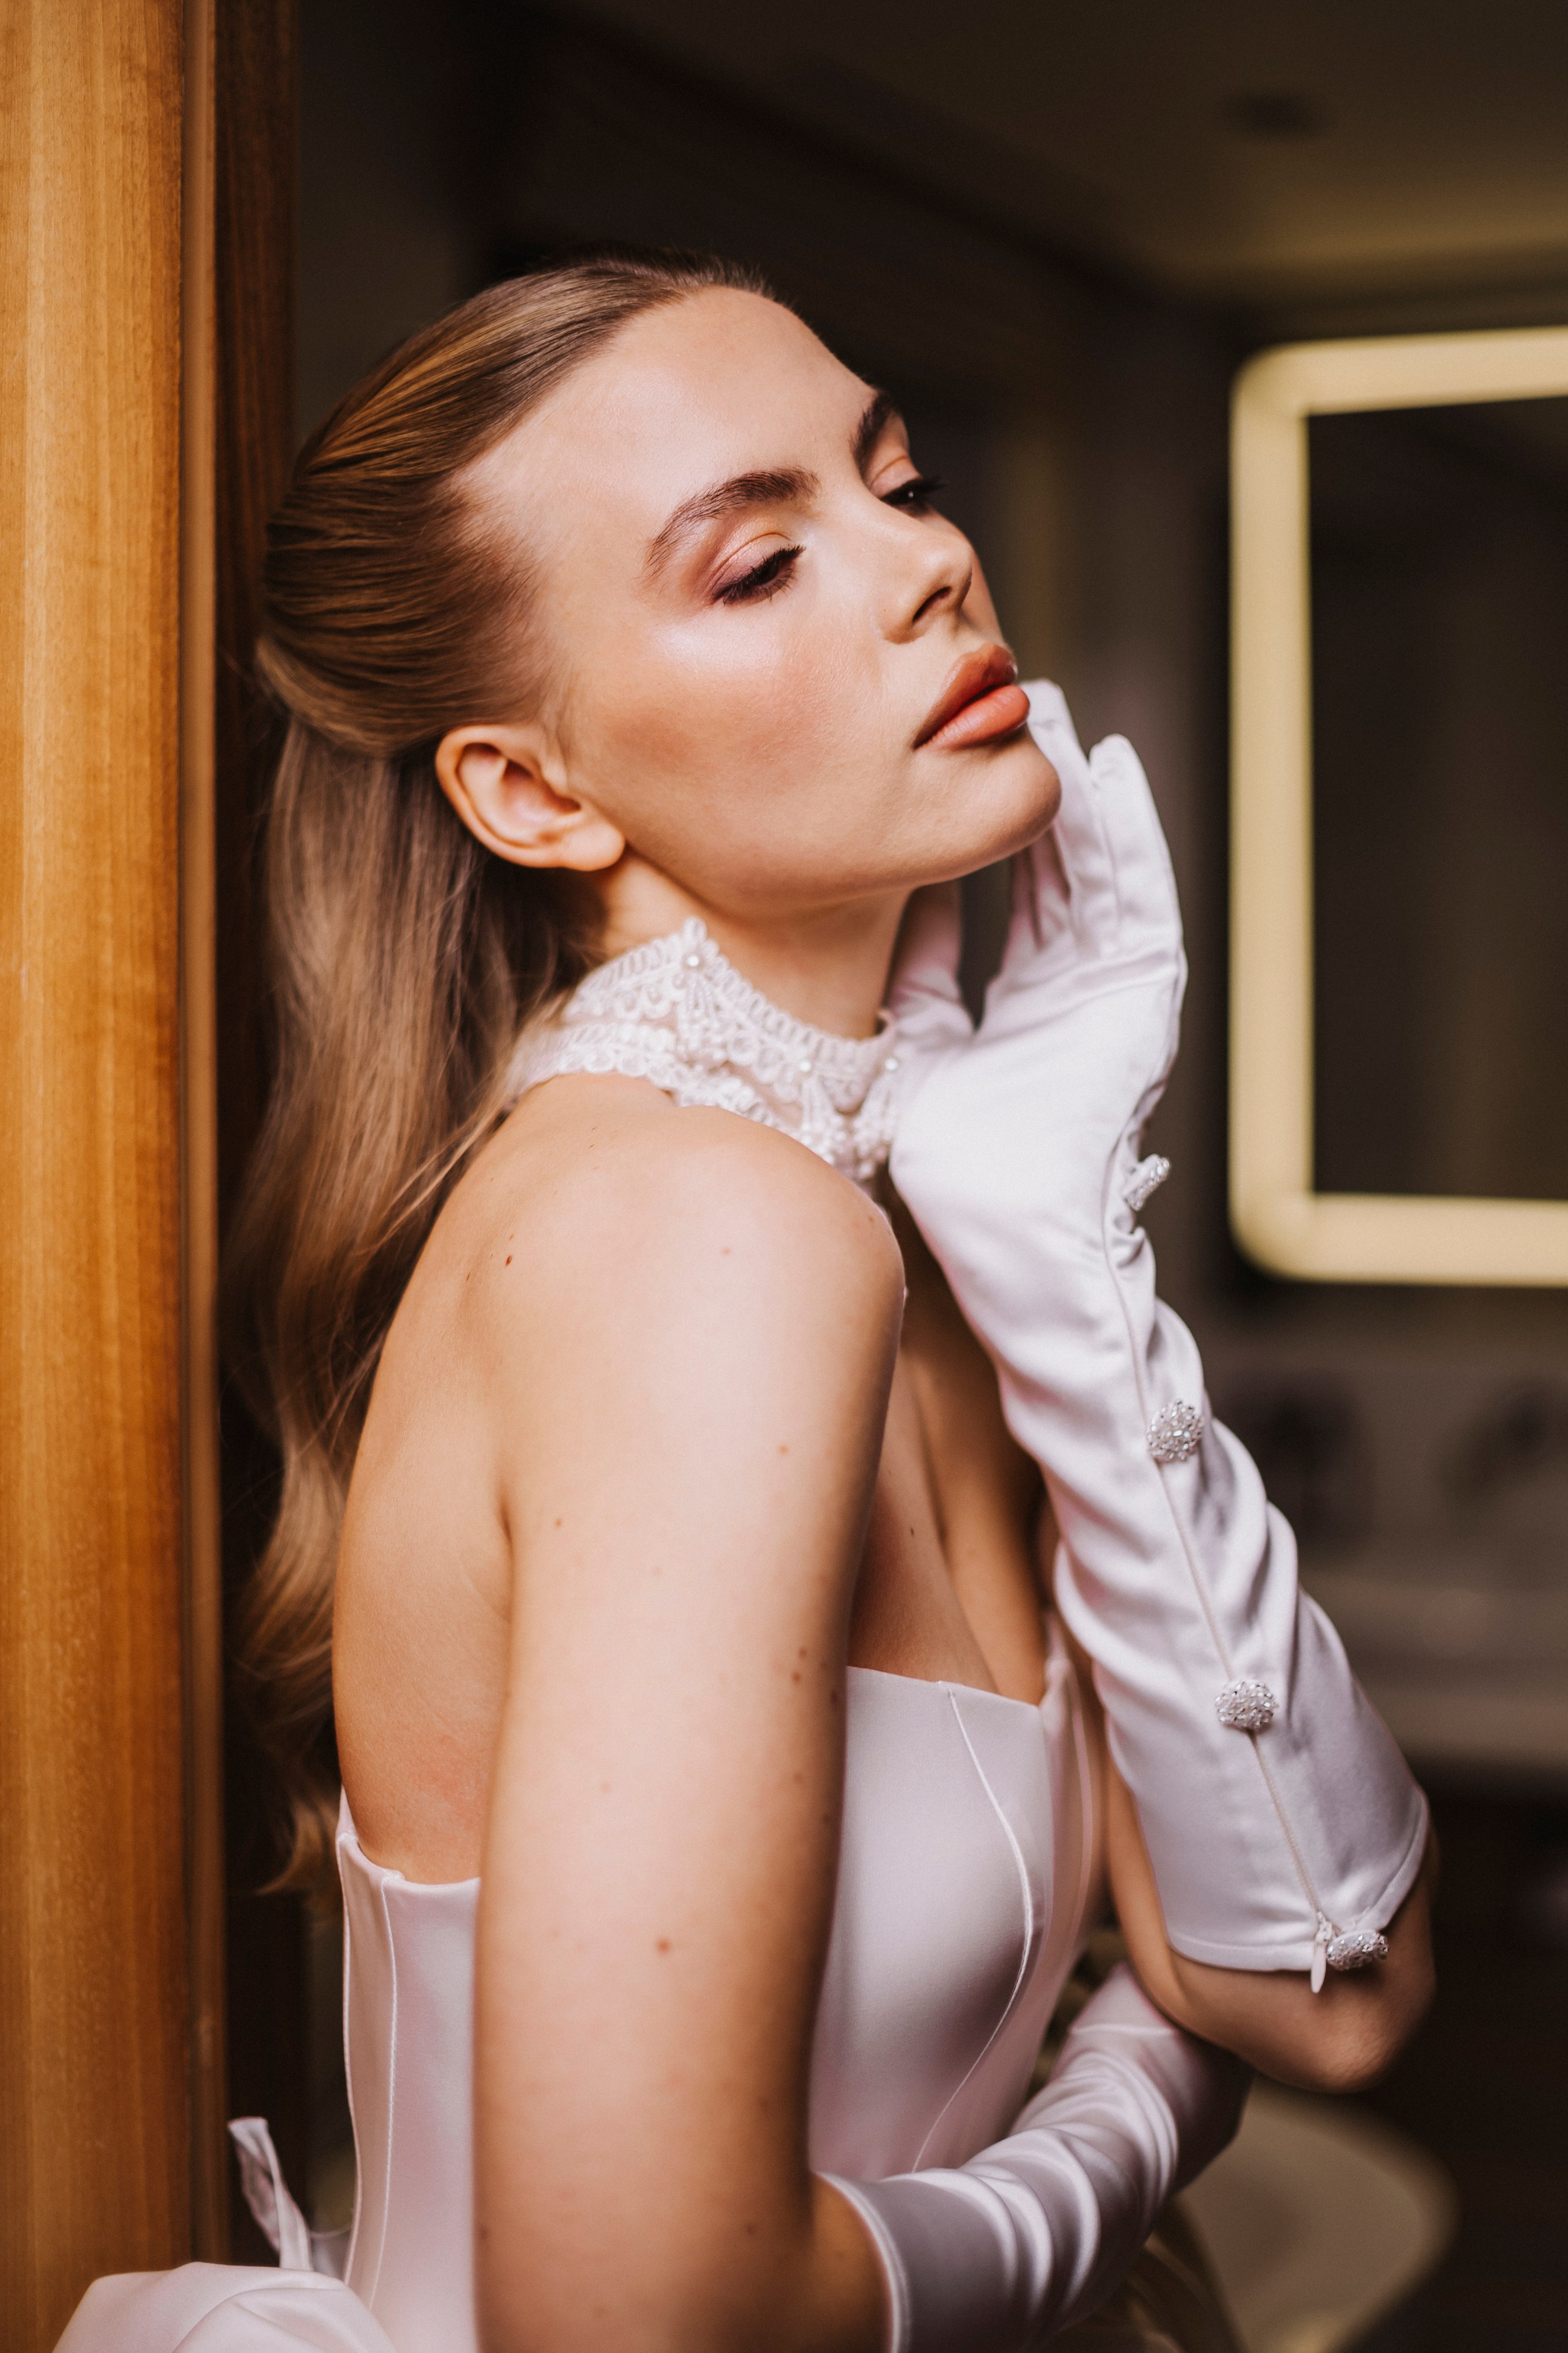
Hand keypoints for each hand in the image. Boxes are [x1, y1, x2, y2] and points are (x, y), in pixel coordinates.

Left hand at [889, 683, 1184, 1261]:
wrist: (1010, 1251)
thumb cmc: (959, 1186)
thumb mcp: (916, 1060)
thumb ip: (914, 987)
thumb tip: (891, 912)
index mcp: (1016, 1021)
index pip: (1002, 912)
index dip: (983, 846)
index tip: (951, 778)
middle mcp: (1068, 1003)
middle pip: (1053, 880)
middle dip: (1033, 803)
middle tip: (1008, 721)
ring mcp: (1109, 1002)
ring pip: (1096, 876)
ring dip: (1080, 798)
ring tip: (1058, 720)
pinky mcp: (1141, 1005)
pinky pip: (1139, 901)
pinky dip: (1129, 836)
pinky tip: (1112, 774)